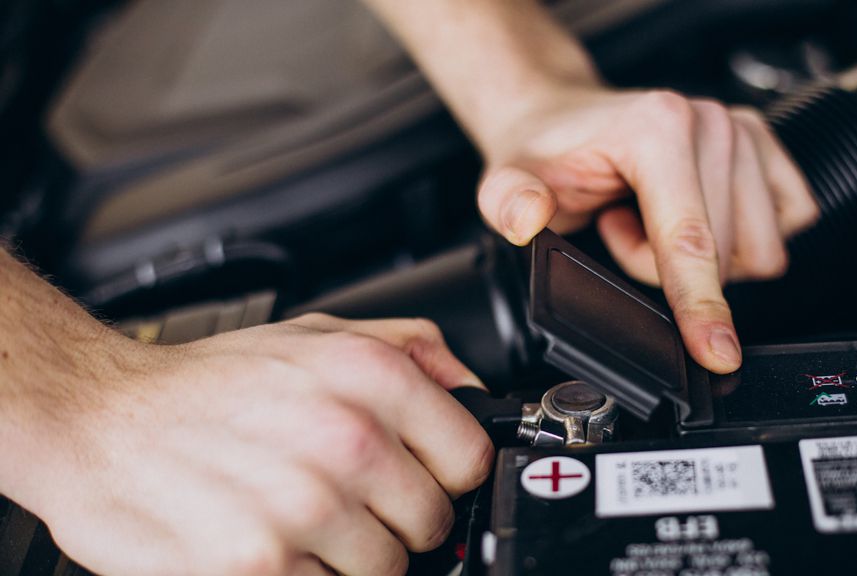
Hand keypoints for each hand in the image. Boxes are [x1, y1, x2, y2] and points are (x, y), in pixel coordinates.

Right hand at [27, 315, 492, 575]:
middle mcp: (345, 439)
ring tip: (300, 516)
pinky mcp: (260, 566)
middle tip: (346, 498)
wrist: (100, 419)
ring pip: (384, 569)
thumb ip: (412, 351)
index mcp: (369, 377)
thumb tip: (471, 392)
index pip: (470, 459)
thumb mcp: (317, 333)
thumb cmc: (209, 383)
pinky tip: (271, 540)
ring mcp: (304, 508)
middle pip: (431, 524)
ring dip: (350, 554)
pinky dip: (305, 575)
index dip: (446, 474)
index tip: (420, 476)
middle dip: (396, 519)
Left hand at [477, 88, 818, 372]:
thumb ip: (509, 201)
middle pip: (725, 256)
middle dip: (666, 268)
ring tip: (648, 220)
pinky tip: (689, 216)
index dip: (701, 306)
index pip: (690, 240)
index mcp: (657, 128)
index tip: (717, 355)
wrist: (561, 117)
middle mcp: (710, 122)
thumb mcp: (506, 180)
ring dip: (702, 257)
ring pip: (757, 249)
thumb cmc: (545, 152)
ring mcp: (743, 129)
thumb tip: (528, 216)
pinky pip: (784, 224)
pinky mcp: (765, 146)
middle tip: (618, 230)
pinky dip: (737, 240)